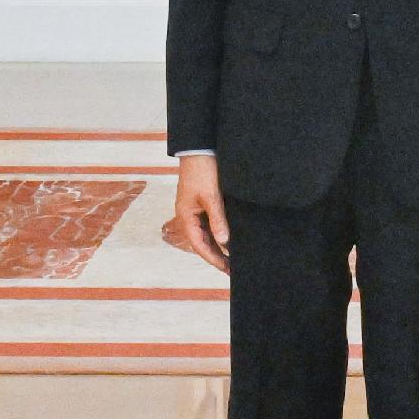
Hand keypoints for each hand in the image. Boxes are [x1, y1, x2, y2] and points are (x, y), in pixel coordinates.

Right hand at [167, 152, 231, 271]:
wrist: (199, 148)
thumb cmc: (202, 171)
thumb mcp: (211, 196)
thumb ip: (217, 219)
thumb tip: (224, 241)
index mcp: (186, 217)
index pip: (199, 245)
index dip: (213, 258)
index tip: (226, 269)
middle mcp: (188, 216)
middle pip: (202, 242)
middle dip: (216, 256)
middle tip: (232, 269)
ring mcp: (194, 210)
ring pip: (206, 234)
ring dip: (218, 246)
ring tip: (232, 258)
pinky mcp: (202, 203)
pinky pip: (209, 224)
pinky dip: (218, 232)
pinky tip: (229, 238)